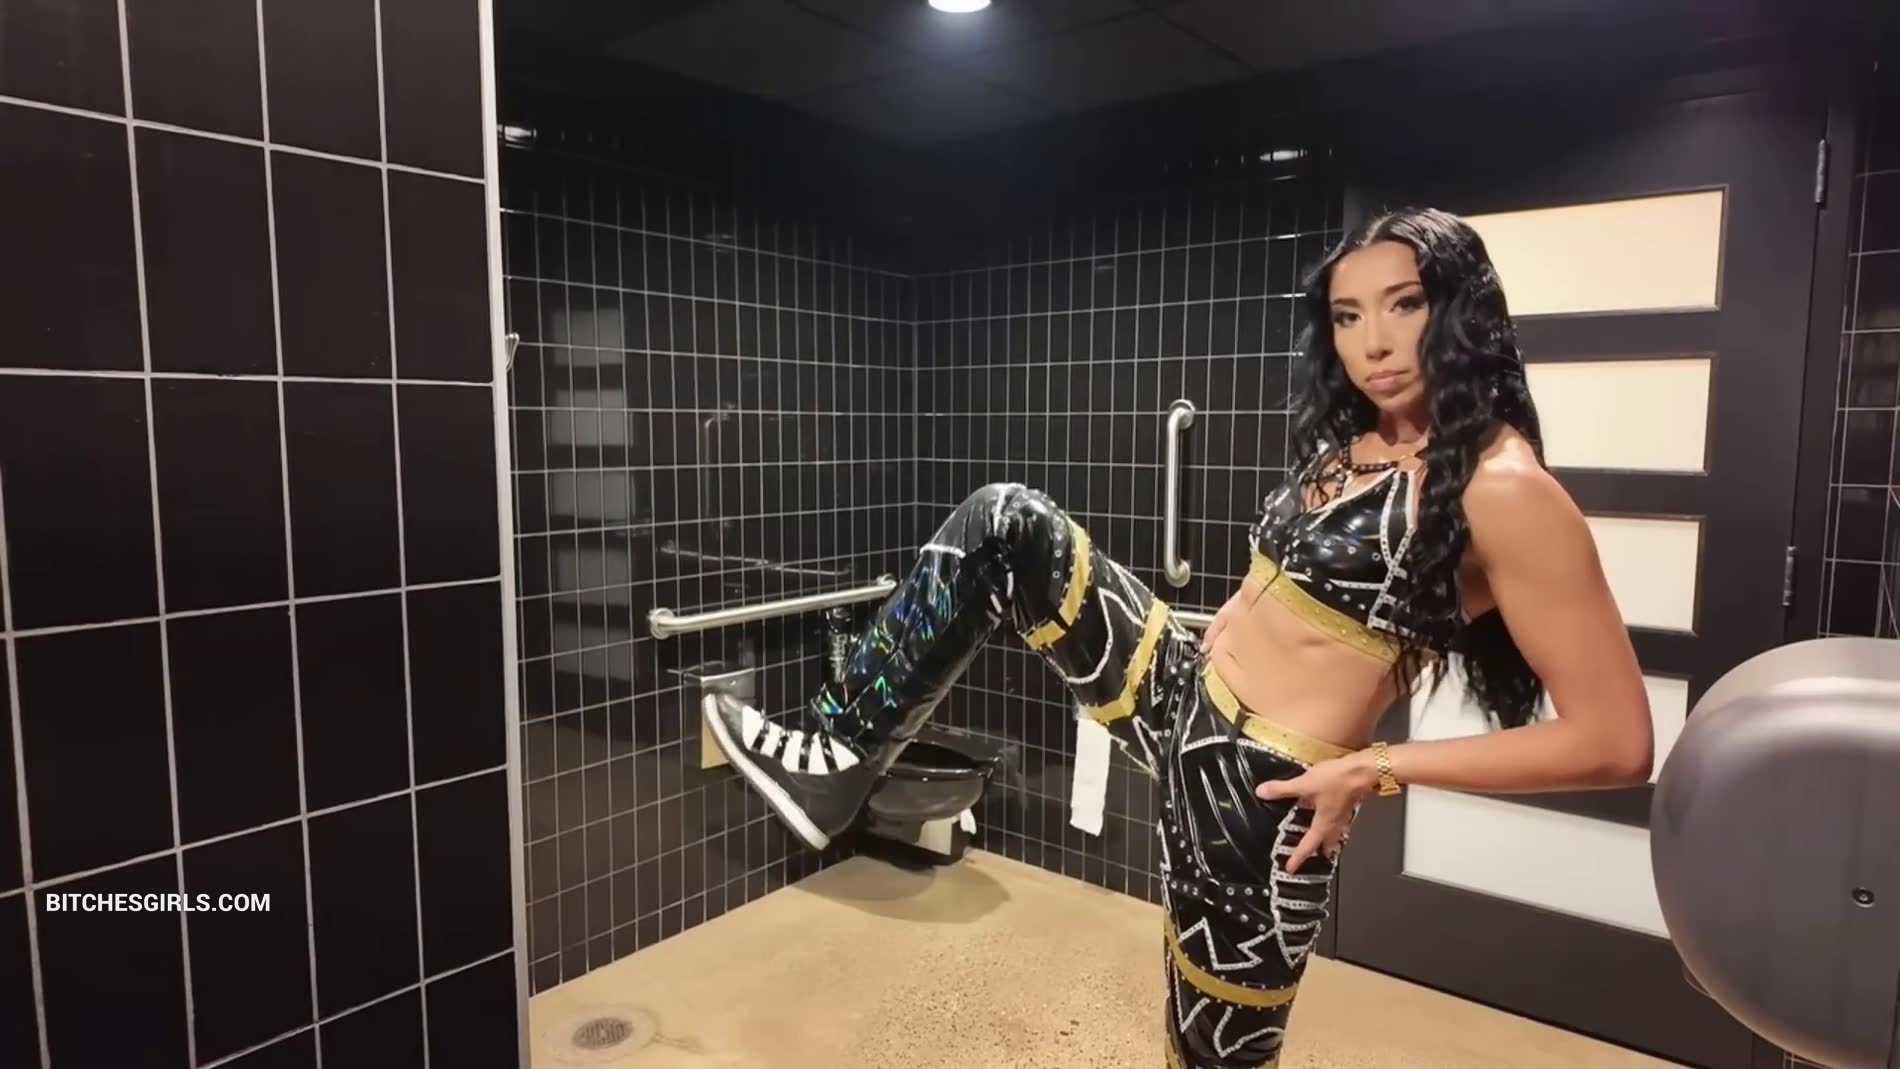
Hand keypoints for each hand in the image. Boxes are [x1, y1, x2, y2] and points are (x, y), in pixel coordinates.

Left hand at [1255, 751, 1378, 873]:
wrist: (1363, 771)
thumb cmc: (1339, 780)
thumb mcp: (1304, 784)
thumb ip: (1282, 789)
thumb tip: (1263, 792)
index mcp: (1323, 824)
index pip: (1307, 846)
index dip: (1298, 858)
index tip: (1291, 868)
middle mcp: (1335, 823)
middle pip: (1327, 844)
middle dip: (1319, 851)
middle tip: (1311, 856)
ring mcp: (1343, 814)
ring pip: (1335, 833)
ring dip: (1327, 839)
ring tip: (1320, 840)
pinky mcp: (1348, 804)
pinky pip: (1339, 819)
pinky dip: (1332, 822)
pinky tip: (1327, 813)